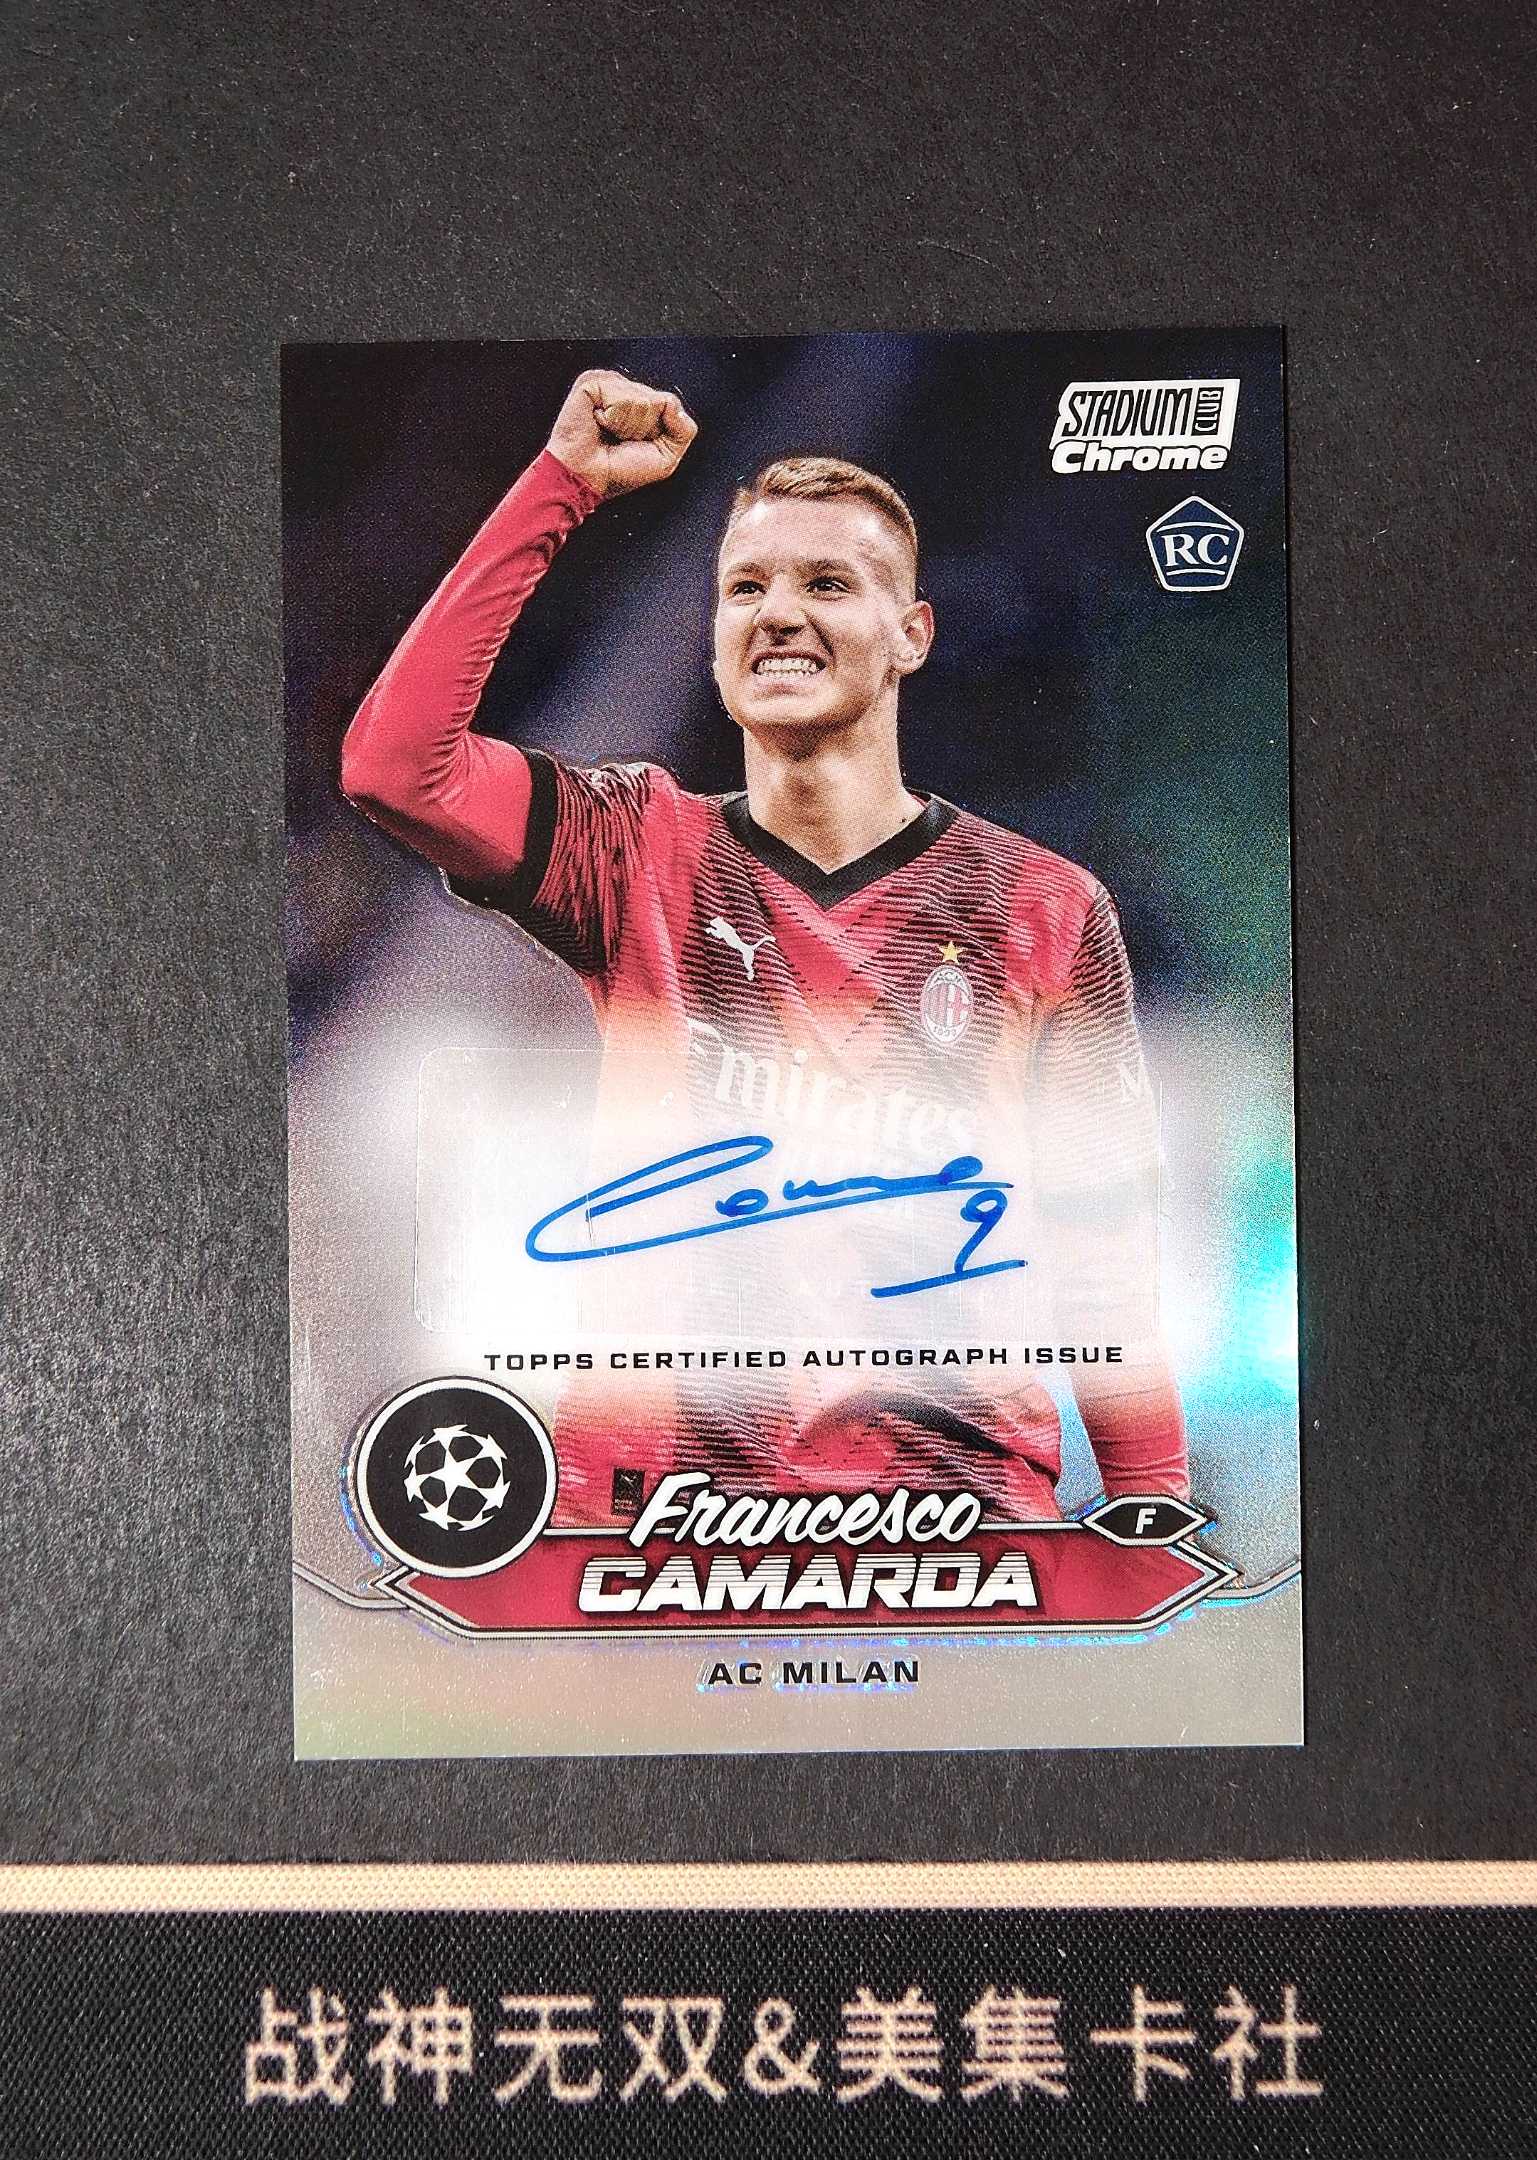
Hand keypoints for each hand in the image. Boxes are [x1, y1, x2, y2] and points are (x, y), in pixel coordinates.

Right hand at [546, 370, 697, 499]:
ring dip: (627, 426)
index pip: (670, 404)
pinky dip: (613, 419)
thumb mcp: (666, 458)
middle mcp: (625, 389)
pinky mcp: (592, 383)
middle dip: (643, 430)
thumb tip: (672, 404)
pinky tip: (597, 424)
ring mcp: (608, 384)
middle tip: (619, 441)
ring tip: (607, 434)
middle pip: (658, 401)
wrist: (586, 480)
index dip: (658, 431)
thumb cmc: (620, 471)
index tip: (635, 444)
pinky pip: (623, 398)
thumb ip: (684, 430)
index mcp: (641, 402)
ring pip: (643, 400)